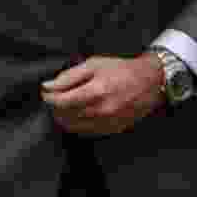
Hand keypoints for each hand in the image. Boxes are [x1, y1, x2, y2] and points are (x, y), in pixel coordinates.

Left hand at [40, 54, 164, 136]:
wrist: (149, 83)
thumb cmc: (121, 70)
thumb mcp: (93, 64)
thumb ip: (68, 77)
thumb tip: (48, 86)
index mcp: (95, 92)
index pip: (61, 102)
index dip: (49, 98)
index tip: (46, 92)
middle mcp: (101, 111)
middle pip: (64, 116)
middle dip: (54, 107)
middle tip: (55, 97)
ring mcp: (107, 123)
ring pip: (73, 127)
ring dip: (64, 117)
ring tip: (66, 104)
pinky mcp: (112, 130)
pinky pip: (86, 132)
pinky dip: (77, 124)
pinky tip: (79, 112)